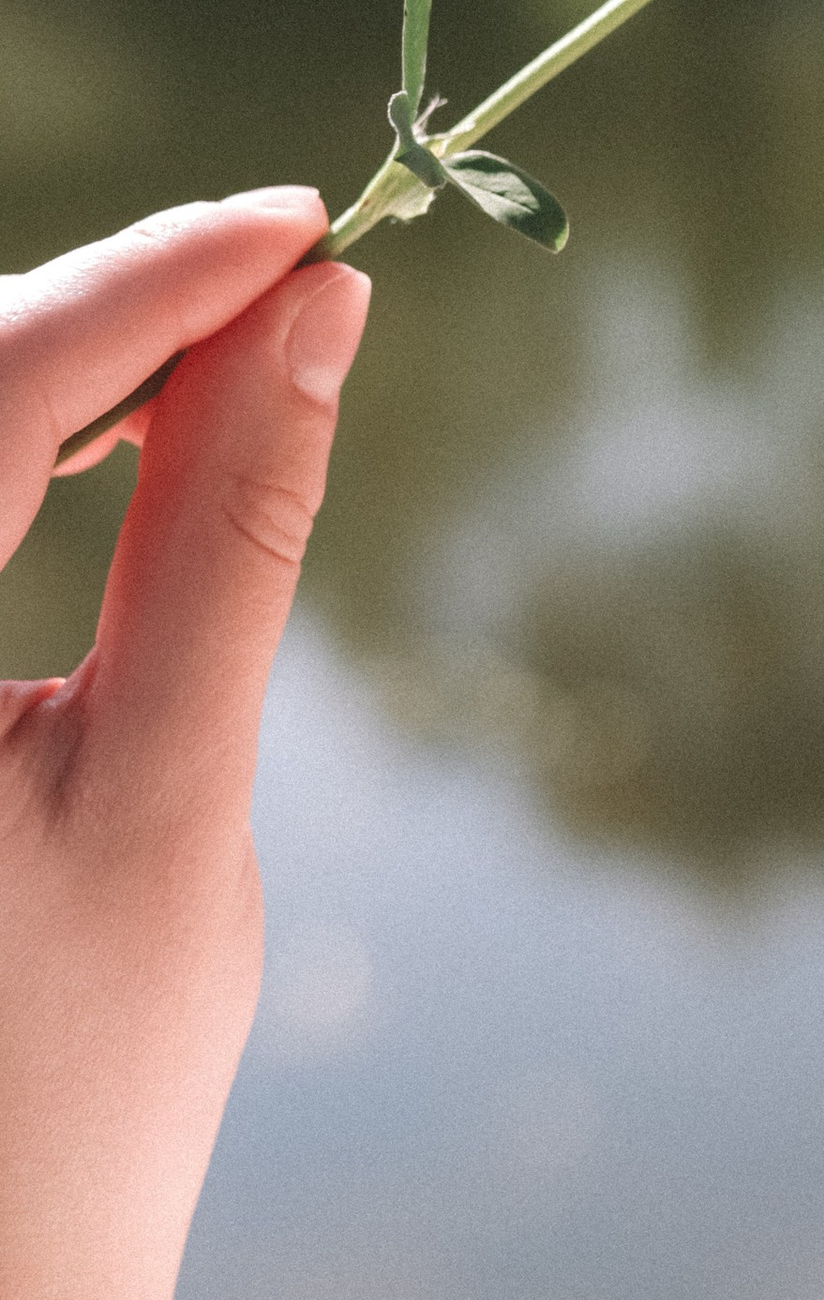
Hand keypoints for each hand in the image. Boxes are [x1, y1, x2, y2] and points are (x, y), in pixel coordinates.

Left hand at [0, 194, 368, 1299]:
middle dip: (108, 309)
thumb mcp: (173, 785)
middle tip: (293, 278)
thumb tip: (317, 316)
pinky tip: (113, 439)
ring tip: (232, 347)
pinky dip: (12, 452)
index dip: (149, 279)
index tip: (306, 224)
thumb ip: (231, 531)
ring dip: (61, 372)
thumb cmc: (81, 1075)